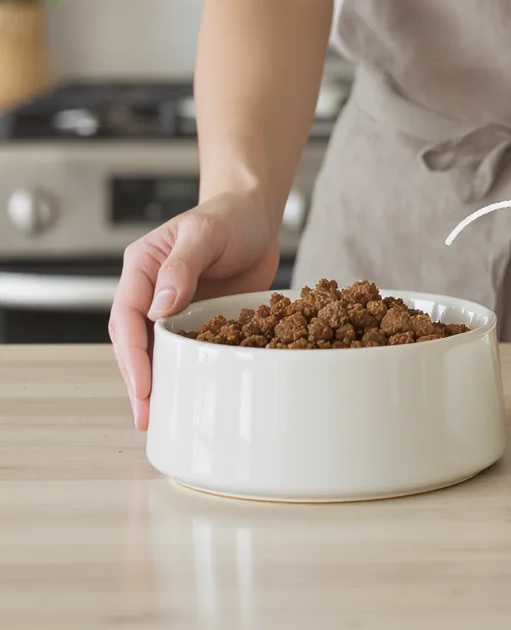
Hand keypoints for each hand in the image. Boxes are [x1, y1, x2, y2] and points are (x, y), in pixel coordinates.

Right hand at [108, 190, 279, 431]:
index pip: (128, 314)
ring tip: (160, 419)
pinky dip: (186, 371)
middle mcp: (151, 289)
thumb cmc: (230, 216)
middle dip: (138, 379)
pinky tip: (190, 395)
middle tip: (146, 415)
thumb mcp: (206, 233)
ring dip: (158, 382)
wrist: (257, 216)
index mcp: (143, 266)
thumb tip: (160, 308)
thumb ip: (183, 265)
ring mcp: (174, 306)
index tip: (142, 385)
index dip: (133, 353)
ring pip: (156, 350)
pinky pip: (187, 348)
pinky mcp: (198, 318)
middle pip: (134, 340)